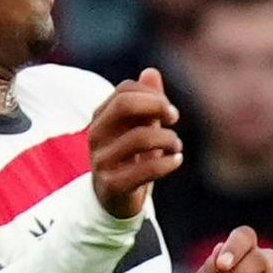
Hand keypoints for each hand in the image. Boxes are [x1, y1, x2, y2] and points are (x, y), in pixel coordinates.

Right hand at [86, 70, 182, 217]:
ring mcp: (101, 161)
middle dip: (157, 107)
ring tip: (176, 146)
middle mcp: (96, 135)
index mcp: (101, 117)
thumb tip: (151, 71)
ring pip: (140, 137)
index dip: (153, 95)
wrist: (113, 201)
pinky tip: (176, 160)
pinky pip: (145, 169)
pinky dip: (168, 163)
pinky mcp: (112, 184)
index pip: (125, 90)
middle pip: (125, 105)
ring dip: (168, 139)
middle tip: (174, 118)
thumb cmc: (130, 158)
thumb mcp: (139, 128)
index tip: (170, 111)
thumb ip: (146, 102)